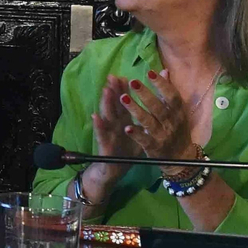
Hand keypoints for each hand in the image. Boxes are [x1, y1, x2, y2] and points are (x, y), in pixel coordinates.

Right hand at [81, 75, 140, 204]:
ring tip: (106, 90)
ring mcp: (108, 133)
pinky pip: (101, 134)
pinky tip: (95, 116)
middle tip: (113, 77)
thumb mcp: (137, 133)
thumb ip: (143, 118)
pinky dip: (98, 125)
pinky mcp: (104, 144)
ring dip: (105, 103)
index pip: (123, 102)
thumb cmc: (126, 151)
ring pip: (107, 116)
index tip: (124, 76)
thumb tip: (153, 103)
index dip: (123, 89)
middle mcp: (115, 124)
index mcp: (124, 120)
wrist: (114, 171)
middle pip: (114, 105)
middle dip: (114, 90)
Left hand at [118, 69, 194, 160]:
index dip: (162, 85)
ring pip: (149, 121)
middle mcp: (172, 123)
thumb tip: (164, 70)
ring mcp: (163, 135)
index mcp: (178, 112)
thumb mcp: (177, 111)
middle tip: (132, 82)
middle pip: (158, 107)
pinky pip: (144, 140)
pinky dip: (136, 133)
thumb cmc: (177, 129)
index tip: (150, 73)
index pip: (172, 96)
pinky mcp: (154, 147)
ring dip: (135, 110)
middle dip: (145, 94)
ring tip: (123, 98)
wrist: (182, 157)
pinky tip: (127, 127)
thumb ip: (169, 92)